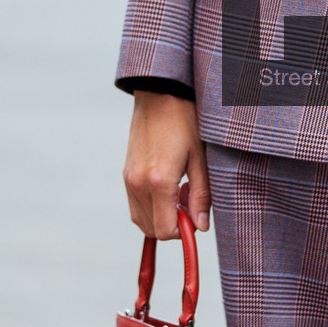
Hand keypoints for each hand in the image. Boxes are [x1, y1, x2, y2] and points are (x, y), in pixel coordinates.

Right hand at [123, 91, 210, 238]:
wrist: (160, 94)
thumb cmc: (185, 122)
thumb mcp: (201, 158)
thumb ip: (201, 195)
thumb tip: (200, 226)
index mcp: (159, 181)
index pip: (165, 230)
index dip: (183, 231)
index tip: (196, 217)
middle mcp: (138, 184)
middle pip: (152, 229)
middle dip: (173, 224)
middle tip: (191, 201)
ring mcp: (128, 179)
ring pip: (142, 219)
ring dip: (162, 216)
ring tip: (181, 191)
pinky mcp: (126, 173)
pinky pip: (136, 204)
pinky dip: (152, 205)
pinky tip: (169, 185)